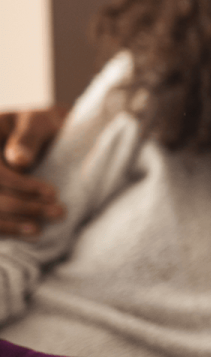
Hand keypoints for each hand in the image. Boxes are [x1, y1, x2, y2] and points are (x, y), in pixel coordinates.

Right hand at [0, 107, 66, 235]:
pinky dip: (6, 229)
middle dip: (24, 206)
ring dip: (14, 222)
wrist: (41, 136)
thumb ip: (28, 137)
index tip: (53, 194)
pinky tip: (29, 233)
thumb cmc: (41, 126)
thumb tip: (19, 160)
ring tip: (41, 229)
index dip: (21, 185)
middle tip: (59, 212)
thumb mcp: (38, 123)